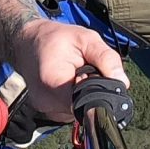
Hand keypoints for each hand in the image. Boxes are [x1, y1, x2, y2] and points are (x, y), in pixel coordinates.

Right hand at [6, 17, 126, 120]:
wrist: (26, 41)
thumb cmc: (55, 38)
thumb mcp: (86, 38)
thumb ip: (106, 58)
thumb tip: (122, 82)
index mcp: (54, 82)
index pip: (87, 102)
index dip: (100, 91)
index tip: (99, 77)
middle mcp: (47, 101)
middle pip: (83, 108)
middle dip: (92, 92)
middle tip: (86, 71)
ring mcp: (45, 108)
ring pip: (78, 110)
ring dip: (84, 95)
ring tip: (76, 74)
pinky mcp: (46, 110)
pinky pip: (69, 109)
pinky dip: (75, 98)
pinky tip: (70, 82)